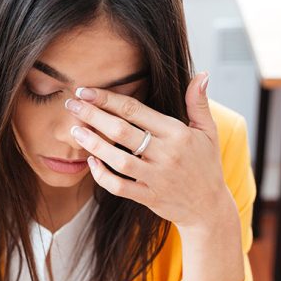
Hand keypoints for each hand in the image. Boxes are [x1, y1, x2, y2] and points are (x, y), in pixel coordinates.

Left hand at [65, 71, 231, 229]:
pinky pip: (119, 187)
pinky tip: (90, 162)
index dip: (108, 98)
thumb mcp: (209, 131)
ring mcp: (156, 177)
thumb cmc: (206, 164)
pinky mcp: (148, 197)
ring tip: (74, 131)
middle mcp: (166, 154)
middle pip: (121, 131)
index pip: (135, 110)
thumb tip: (201, 73)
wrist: (209, 207)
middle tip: (71, 105)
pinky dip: (102, 175)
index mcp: (177, 132)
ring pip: (117, 160)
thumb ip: (199, 102)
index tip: (86, 91)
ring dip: (93, 144)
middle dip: (92, 116)